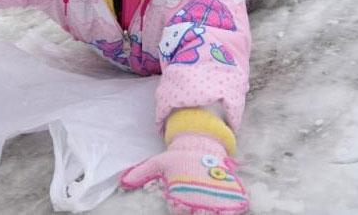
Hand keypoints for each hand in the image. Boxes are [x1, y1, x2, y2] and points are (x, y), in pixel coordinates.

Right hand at [120, 133, 248, 214]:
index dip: (179, 208)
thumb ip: (143, 172)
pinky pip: (234, 209)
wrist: (202, 150)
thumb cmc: (180, 160)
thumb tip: (123, 181)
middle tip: (199, 208)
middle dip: (198, 212)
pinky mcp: (232, 200)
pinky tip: (230, 208)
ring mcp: (215, 205)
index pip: (177, 210)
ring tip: (212, 209)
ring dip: (213, 213)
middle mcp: (197, 206)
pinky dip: (232, 210)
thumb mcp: (160, 163)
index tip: (181, 203)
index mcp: (180, 201)